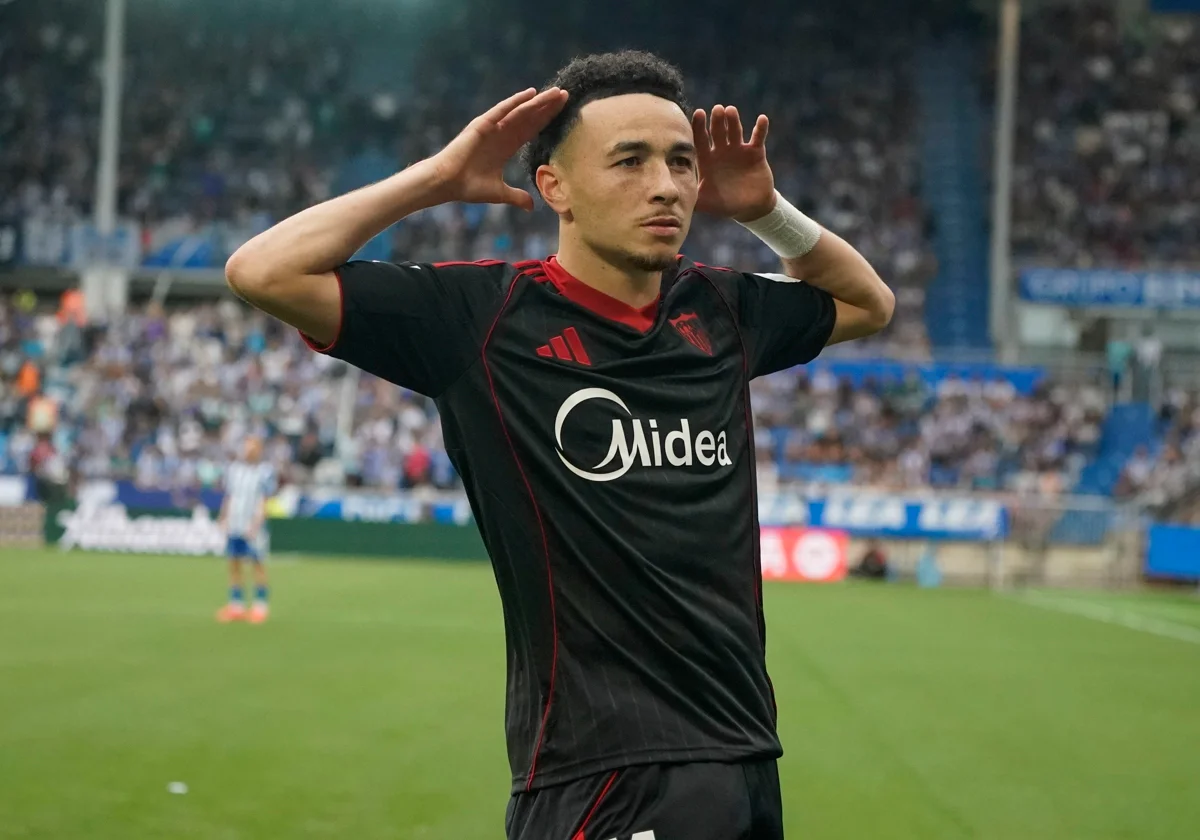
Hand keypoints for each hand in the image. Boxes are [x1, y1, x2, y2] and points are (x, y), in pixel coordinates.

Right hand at [430, 87, 569, 211]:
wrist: (447, 183)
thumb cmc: (469, 187)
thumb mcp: (499, 194)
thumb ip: (517, 197)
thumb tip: (531, 207)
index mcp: (506, 146)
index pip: (532, 129)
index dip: (547, 120)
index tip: (564, 111)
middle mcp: (502, 133)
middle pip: (531, 117)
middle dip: (548, 107)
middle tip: (566, 95)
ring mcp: (493, 127)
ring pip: (521, 111)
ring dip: (539, 102)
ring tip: (556, 93)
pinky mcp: (482, 125)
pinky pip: (502, 110)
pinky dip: (516, 101)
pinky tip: (531, 93)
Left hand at [691, 105, 776, 222]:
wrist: (750, 207)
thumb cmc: (725, 204)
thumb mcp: (706, 202)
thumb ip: (692, 198)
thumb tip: (673, 199)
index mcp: (708, 159)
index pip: (700, 140)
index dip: (699, 127)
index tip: (698, 114)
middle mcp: (722, 151)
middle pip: (718, 131)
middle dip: (716, 121)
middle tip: (716, 110)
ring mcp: (739, 150)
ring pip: (735, 131)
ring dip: (733, 121)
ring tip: (730, 111)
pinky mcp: (755, 152)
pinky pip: (758, 138)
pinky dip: (761, 128)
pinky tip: (762, 119)